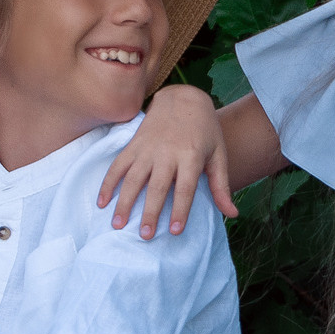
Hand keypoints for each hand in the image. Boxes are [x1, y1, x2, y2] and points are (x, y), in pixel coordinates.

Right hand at [96, 83, 233, 237]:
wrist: (182, 98)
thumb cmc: (205, 130)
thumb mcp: (218, 154)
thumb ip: (221, 185)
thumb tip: (232, 214)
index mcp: (191, 155)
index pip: (184, 188)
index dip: (180, 210)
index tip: (174, 231)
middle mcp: (167, 152)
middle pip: (157, 186)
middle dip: (149, 211)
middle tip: (144, 235)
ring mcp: (148, 148)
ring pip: (133, 177)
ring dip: (124, 201)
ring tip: (118, 224)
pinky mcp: (134, 144)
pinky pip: (118, 165)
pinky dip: (108, 183)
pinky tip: (102, 202)